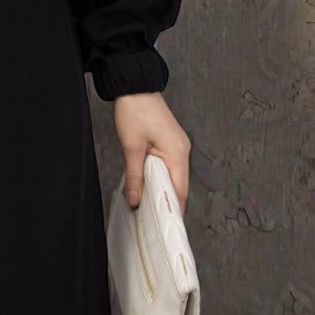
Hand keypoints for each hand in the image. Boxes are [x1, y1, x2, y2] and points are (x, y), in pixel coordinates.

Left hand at [110, 90, 191, 211]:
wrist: (135, 87)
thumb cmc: (135, 111)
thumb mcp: (131, 148)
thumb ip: (135, 177)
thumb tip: (136, 201)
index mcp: (177, 153)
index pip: (180, 191)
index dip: (173, 210)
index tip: (164, 227)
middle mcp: (183, 151)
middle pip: (179, 186)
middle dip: (167, 203)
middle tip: (153, 221)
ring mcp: (179, 146)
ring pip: (174, 177)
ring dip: (163, 190)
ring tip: (149, 207)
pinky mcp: (172, 143)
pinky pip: (170, 167)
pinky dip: (161, 178)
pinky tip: (149, 186)